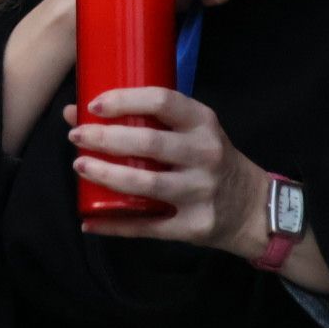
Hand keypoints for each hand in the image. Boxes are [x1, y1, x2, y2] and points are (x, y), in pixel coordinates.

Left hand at [66, 88, 328, 294]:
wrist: (253, 208)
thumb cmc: (210, 159)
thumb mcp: (192, 132)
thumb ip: (145, 121)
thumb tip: (75, 112)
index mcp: (204, 124)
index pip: (163, 101)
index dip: (125, 100)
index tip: (94, 105)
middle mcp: (205, 155)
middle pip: (148, 143)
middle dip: (106, 139)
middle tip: (77, 136)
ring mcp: (200, 193)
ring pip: (146, 185)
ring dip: (107, 176)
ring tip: (80, 166)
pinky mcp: (193, 226)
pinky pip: (147, 227)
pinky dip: (114, 225)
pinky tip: (90, 220)